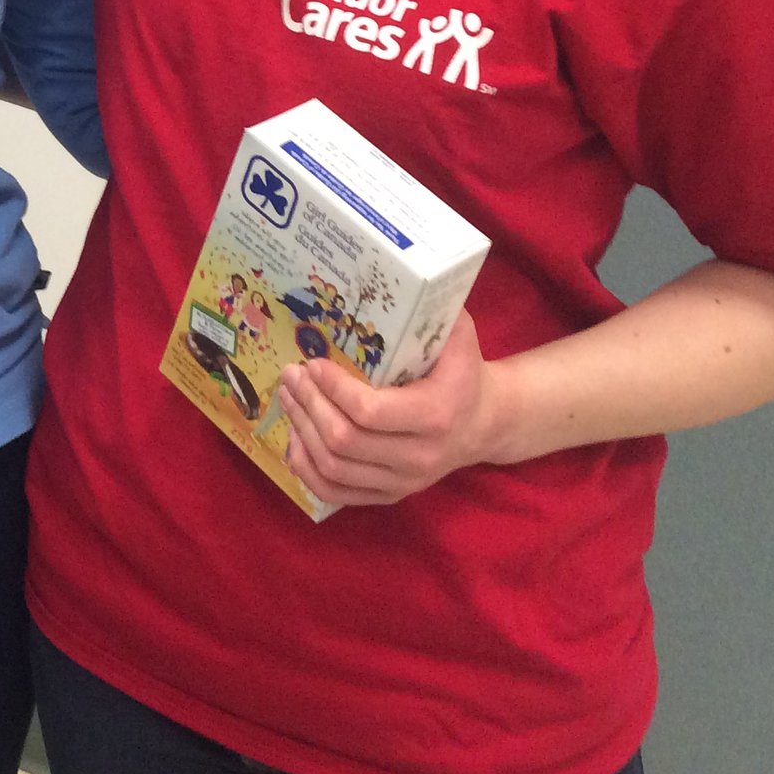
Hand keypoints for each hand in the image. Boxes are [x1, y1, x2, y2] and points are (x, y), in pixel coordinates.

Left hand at [278, 309, 503, 506]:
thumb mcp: (458, 336)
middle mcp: (420, 456)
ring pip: (334, 468)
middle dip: (308, 403)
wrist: (485, 423)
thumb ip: (434, 311)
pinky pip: (337, 493)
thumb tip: (396, 278)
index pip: (369, 411)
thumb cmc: (462, 370)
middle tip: (291, 374)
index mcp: (437, 415)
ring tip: (288, 397)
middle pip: (344, 440)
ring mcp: (404, 482)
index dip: (332, 388)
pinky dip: (307, 469)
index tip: (314, 363)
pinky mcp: (390, 495)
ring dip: (301, 430)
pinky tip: (294, 440)